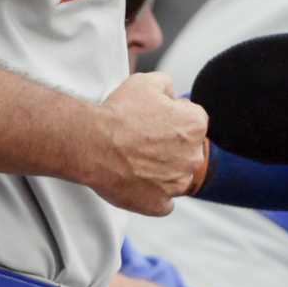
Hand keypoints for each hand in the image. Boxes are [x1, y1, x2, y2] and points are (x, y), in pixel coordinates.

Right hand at [91, 72, 208, 216]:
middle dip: (170, 146)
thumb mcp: (146, 81)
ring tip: (135, 160)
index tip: (152, 120)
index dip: (172, 118)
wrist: (92, 143)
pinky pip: (163, 201)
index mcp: (195, 125)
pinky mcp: (160, 204)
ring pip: (176, 177)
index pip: (193, 121)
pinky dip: (152, 194)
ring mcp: (177, 183)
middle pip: (187, 151)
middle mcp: (193, 156)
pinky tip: (136, 181)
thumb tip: (171, 95)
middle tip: (142, 140)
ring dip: (162, 171)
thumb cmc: (118, 114)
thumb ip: (167, 85)